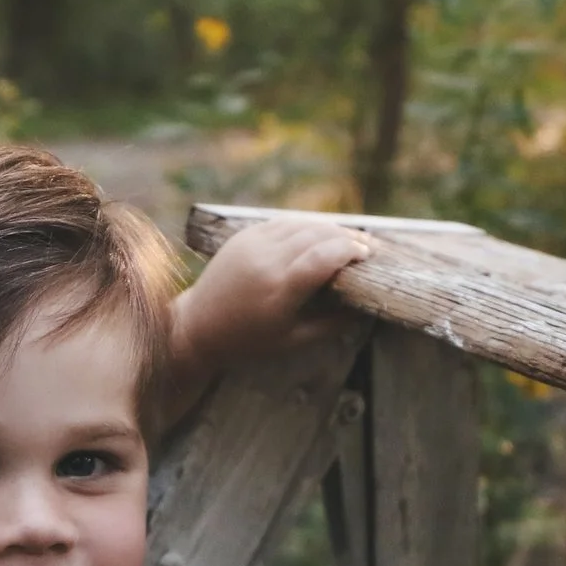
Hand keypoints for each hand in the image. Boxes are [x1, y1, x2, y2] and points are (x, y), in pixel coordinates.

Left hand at [170, 217, 371, 377]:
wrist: (198, 326)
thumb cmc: (248, 342)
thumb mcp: (293, 341)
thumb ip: (331, 325)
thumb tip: (365, 311)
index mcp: (278, 291)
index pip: (323, 257)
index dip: (349, 251)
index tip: (367, 255)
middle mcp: (265, 261)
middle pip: (317, 235)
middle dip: (346, 237)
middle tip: (368, 246)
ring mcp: (252, 244)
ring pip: (302, 224)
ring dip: (329, 228)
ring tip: (350, 239)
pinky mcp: (244, 236)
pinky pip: (284, 223)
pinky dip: (306, 226)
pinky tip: (321, 234)